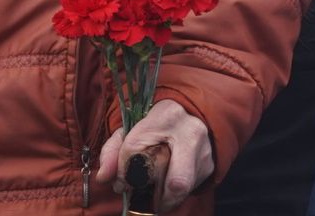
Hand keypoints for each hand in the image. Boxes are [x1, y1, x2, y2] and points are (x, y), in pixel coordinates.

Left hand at [95, 99, 212, 211]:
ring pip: (182, 189)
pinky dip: (176, 193)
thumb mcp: (130, 131)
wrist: (189, 115)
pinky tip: (168, 181)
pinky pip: (190, 188)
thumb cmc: (154, 127)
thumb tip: (104, 177)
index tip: (122, 178)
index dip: (125, 170)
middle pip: (177, 181)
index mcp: (166, 115)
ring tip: (155, 188)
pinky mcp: (210, 164)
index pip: (138, 149)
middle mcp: (192, 131)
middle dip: (158, 198)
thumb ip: (112, 152)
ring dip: (165, 197)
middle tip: (145, 200)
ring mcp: (205, 149)